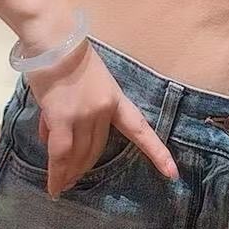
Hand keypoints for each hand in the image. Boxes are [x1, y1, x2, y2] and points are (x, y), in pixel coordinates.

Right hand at [27, 41, 178, 197]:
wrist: (55, 41)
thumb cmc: (67, 56)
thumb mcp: (87, 82)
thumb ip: (80, 108)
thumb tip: (55, 134)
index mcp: (116, 98)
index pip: (140, 128)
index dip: (157, 152)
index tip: (173, 173)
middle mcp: (104, 110)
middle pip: (98, 148)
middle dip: (84, 166)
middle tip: (73, 178)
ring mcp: (84, 115)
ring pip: (80, 154)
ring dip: (71, 172)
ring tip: (62, 185)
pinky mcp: (63, 119)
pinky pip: (61, 154)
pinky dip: (57, 173)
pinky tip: (55, 187)